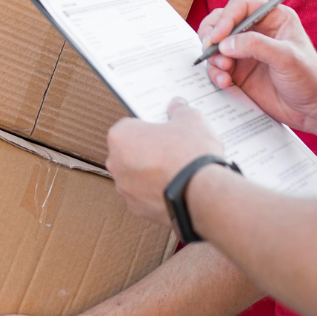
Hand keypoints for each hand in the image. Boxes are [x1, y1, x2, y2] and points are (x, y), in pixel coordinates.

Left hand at [106, 100, 222, 225]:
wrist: (201, 193)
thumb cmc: (190, 153)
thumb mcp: (191, 120)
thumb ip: (180, 110)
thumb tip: (177, 105)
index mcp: (120, 136)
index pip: (130, 126)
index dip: (149, 127)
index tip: (164, 129)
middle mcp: (115, 163)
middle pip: (130, 152)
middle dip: (147, 150)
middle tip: (172, 149)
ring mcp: (125, 189)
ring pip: (136, 176)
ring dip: (150, 173)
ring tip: (177, 171)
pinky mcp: (137, 209)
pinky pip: (145, 196)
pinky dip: (157, 192)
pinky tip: (176, 189)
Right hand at [198, 0, 316, 133]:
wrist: (313, 109)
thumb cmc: (309, 78)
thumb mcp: (286, 58)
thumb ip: (256, 46)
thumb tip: (225, 44)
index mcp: (272, 18)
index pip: (240, 7)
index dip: (225, 19)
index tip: (217, 37)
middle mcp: (255, 31)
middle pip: (221, 21)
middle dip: (211, 35)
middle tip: (209, 50)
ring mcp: (245, 51)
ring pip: (215, 45)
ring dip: (213, 58)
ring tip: (224, 72)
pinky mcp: (238, 71)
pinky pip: (217, 67)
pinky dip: (215, 73)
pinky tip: (225, 83)